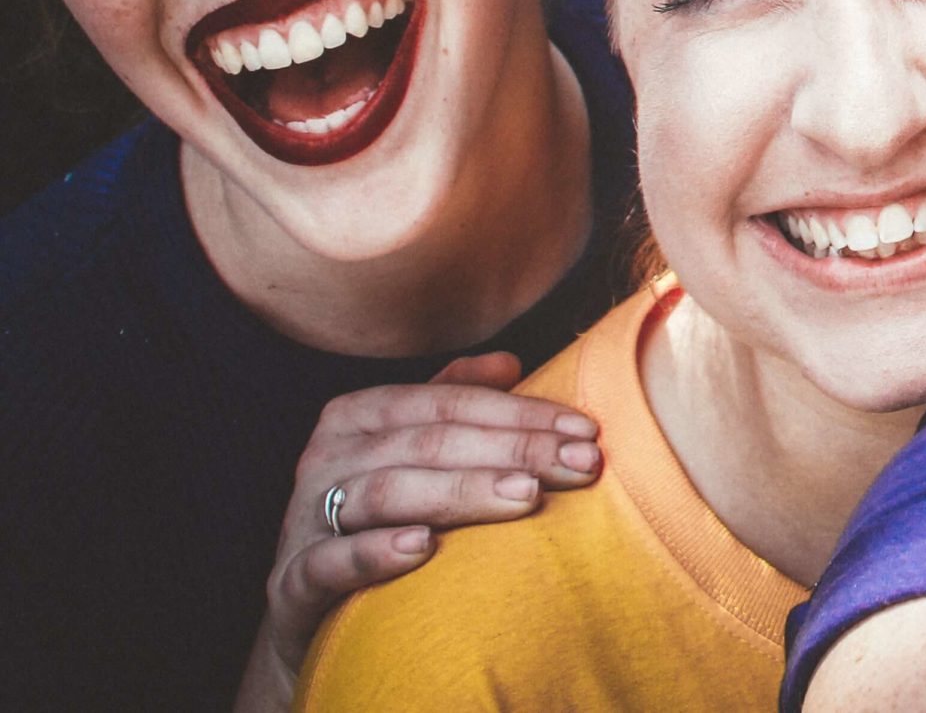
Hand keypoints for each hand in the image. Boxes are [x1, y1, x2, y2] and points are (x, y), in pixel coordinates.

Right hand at [230, 352, 601, 712]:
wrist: (312, 608)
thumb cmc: (380, 519)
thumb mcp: (415, 455)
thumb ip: (454, 404)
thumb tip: (508, 363)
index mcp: (359, 415)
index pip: (451, 404)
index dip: (522, 414)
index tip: (587, 432)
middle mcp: (326, 457)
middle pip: (430, 444)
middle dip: (515, 451)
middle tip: (581, 466)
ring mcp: (304, 518)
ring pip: (388, 493)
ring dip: (463, 493)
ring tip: (527, 497)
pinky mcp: (292, 581)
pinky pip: (330, 562)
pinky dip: (376, 552)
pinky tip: (424, 548)